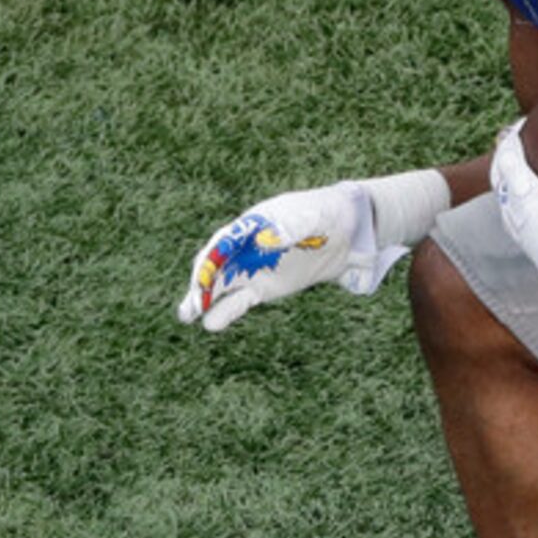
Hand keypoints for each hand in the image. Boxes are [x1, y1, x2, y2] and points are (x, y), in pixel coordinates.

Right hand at [176, 181, 385, 330]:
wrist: (350, 230)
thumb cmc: (330, 214)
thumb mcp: (316, 216)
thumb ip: (293, 226)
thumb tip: (267, 237)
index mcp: (253, 223)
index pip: (226, 240)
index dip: (214, 256)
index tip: (205, 271)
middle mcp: (245, 246)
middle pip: (216, 264)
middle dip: (202, 281)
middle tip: (192, 300)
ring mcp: (253, 268)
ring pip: (221, 284)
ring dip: (203, 299)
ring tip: (187, 315)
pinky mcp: (264, 287)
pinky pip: (240, 300)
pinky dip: (225, 311)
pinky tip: (211, 324)